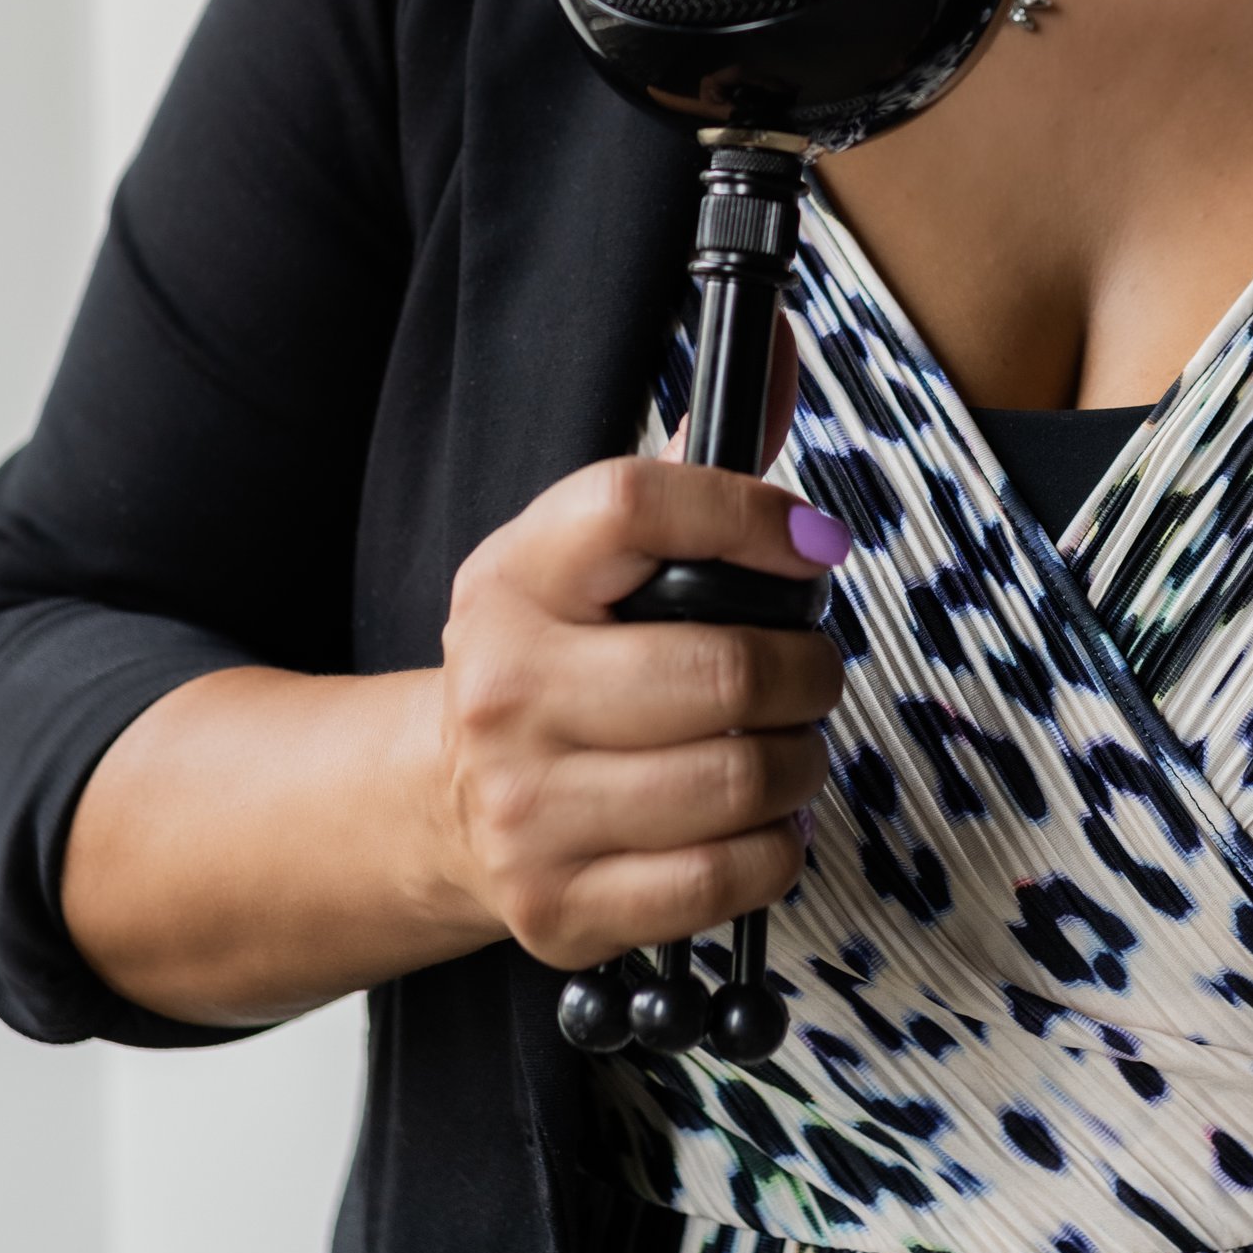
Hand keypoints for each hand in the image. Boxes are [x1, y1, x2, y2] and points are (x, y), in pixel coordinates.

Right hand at [431, 431, 849, 976]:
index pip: (634, 505)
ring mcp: (527, 808)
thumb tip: (782, 347)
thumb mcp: (588, 554)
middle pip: (718, 669)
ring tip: (789, 746)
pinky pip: (723, 878)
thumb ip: (693, 466)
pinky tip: (762, 819)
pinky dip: (776, 847)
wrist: (442, 801)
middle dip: (805, 670)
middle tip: (810, 671)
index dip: (748, 512)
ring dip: (800, 763)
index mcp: (512, 581)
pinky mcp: (561, 905)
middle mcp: (505, 691)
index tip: (810, 543)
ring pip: (734, 781)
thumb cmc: (552, 661)